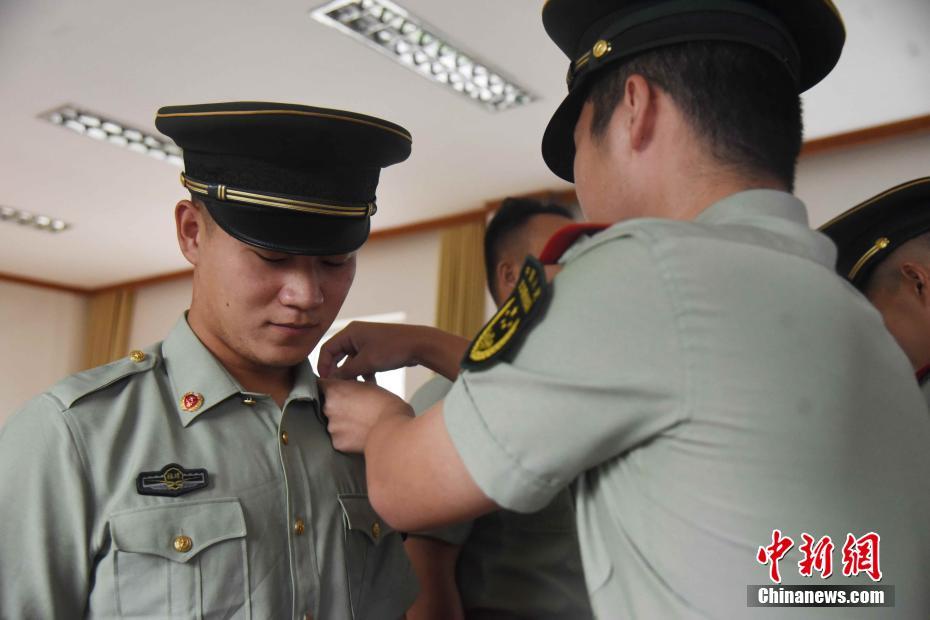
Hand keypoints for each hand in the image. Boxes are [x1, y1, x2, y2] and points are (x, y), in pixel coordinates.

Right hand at [317, 322, 468, 380]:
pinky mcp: (376, 349)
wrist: (420, 345)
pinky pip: (363, 363)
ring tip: (355, 388)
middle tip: (337, 387)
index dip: (323, 366)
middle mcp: (356, 335)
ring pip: (352, 361)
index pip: (327, 349)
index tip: (325, 382)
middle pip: (338, 355)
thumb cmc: (392, 349)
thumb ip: (346, 372)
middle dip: (338, 371)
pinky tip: (371, 385)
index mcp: (350, 332)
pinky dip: (364, 373)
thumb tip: (331, 381)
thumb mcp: (366, 362)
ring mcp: (367, 342)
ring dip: (353, 375)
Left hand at [319, 378, 412, 452]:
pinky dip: (346, 437)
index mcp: (334, 390)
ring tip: (359, 424)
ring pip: (331, 423)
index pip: (318, 385)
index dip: (325, 387)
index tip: (331, 390)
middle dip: (335, 406)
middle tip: (353, 408)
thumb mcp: (369, 385)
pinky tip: (359, 435)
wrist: (393, 429)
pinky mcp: (337, 443)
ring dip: (341, 422)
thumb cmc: (386, 405)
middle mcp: (327, 407)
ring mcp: (331, 426)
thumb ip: (351, 385)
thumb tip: (347, 386)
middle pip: (324, 405)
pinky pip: (338, 438)